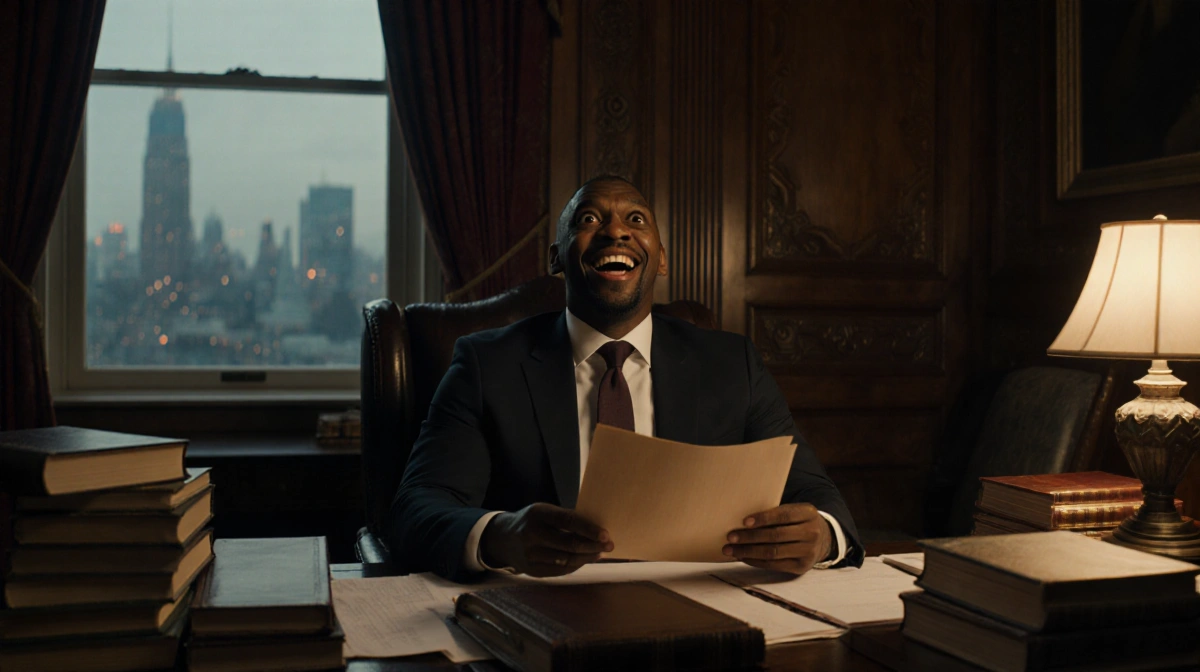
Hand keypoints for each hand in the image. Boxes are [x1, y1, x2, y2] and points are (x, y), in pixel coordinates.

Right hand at [480, 503, 613, 576]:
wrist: (502, 538)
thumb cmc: (531, 521)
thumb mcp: (544, 512)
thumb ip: (566, 519)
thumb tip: (596, 529)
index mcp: (537, 514)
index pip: (568, 521)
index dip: (589, 529)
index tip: (606, 534)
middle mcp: (532, 535)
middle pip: (569, 545)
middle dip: (593, 546)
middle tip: (609, 545)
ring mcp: (530, 555)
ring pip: (566, 560)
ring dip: (587, 557)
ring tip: (599, 552)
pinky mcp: (532, 571)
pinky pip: (560, 570)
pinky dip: (576, 565)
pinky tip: (585, 559)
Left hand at [723, 503, 832, 575]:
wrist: (822, 539)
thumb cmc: (798, 521)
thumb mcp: (794, 511)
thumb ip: (776, 514)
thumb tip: (743, 521)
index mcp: (808, 513)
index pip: (784, 515)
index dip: (763, 518)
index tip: (744, 522)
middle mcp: (811, 533)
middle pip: (776, 536)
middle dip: (750, 537)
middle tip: (731, 537)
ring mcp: (808, 552)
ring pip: (773, 552)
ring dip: (748, 551)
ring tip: (731, 549)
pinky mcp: (801, 567)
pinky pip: (774, 565)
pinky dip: (755, 561)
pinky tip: (743, 557)